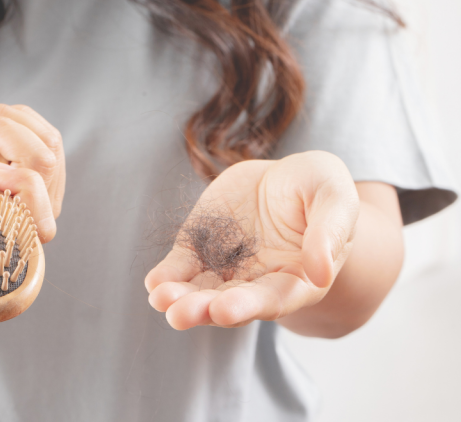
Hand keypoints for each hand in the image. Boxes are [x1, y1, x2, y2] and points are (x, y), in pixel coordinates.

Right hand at [0, 100, 64, 242]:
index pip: (34, 209)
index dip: (20, 179)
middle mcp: (27, 222)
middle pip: (45, 162)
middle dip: (4, 128)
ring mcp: (43, 200)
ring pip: (50, 144)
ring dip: (11, 118)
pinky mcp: (47, 178)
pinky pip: (48, 137)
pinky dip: (18, 119)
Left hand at [145, 151, 359, 329]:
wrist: (285, 175)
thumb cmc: (319, 188)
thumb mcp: (334, 196)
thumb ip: (329, 231)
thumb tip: (321, 273)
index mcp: (297, 279)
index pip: (273, 299)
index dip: (248, 307)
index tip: (224, 310)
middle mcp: (258, 282)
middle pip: (230, 303)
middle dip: (203, 309)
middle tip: (179, 314)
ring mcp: (226, 268)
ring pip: (200, 291)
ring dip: (179, 299)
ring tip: (160, 299)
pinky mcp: (200, 248)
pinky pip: (181, 267)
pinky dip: (166, 276)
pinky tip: (154, 283)